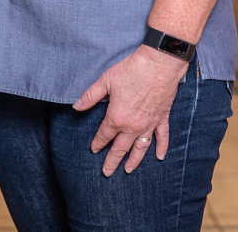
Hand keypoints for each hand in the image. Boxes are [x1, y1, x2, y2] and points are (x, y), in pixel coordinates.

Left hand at [74, 46, 188, 175]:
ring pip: (140, 148)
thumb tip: (76, 106)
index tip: (94, 150)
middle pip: (120, 148)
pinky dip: (161, 148)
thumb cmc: (131, 70)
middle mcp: (132, 126)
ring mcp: (148, 124)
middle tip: (107, 172)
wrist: (158, 64)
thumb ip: (90, 96)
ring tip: (128, 170)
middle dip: (112, 161)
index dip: (97, 143)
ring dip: (134, 161)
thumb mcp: (106, 81)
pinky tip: (159, 157)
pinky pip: (161, 137)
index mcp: (116, 118)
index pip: (104, 135)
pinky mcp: (161, 119)